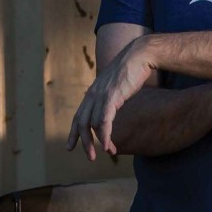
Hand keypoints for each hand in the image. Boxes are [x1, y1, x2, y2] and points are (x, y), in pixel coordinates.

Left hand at [67, 37, 156, 160]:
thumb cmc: (134, 67)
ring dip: (97, 142)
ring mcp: (101, 95)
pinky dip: (104, 135)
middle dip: (83, 142)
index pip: (78, 115)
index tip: (71, 146)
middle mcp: (93, 94)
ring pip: (91, 125)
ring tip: (105, 153)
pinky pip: (103, 121)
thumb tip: (115, 101)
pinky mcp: (111, 97)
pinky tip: (107, 145)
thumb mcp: (119, 82)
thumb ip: (113, 93)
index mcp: (94, 91)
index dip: (74, 132)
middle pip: (81, 123)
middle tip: (88, 156)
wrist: (140, 55)